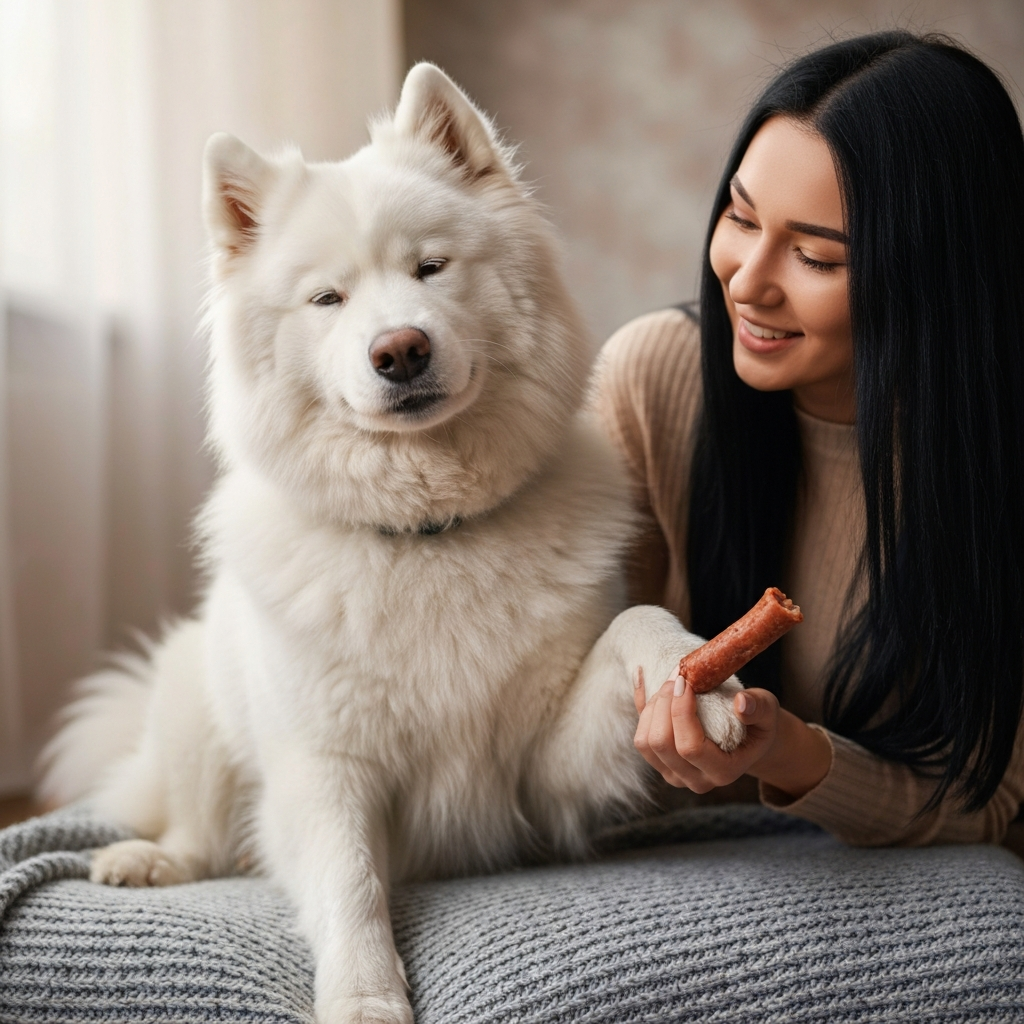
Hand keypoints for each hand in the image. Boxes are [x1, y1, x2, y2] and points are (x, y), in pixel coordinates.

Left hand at [632, 667, 830, 797]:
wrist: (747, 737)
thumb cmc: (758, 722)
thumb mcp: (768, 712)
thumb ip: (758, 708)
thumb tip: (741, 703)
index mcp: (723, 772)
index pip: (690, 747)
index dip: (681, 712)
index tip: (686, 681)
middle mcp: (695, 779)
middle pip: (661, 745)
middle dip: (664, 704)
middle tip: (678, 677)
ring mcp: (674, 774)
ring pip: (644, 742)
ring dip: (652, 707)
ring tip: (670, 684)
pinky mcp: (660, 763)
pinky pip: (639, 735)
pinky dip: (640, 705)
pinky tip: (641, 676)